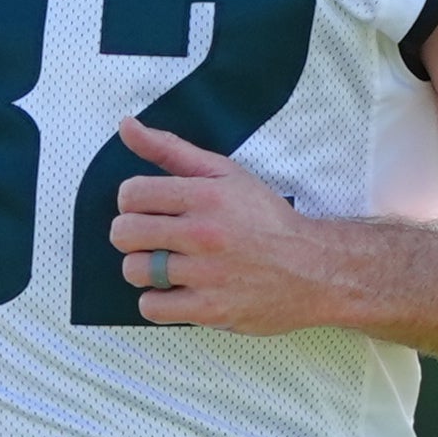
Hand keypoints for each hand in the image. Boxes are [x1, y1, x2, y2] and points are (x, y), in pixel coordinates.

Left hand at [105, 121, 347, 331]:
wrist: (312, 268)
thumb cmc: (265, 219)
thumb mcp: (225, 174)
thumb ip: (172, 150)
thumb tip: (126, 125)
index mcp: (206, 195)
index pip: (131, 194)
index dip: (133, 202)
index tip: (150, 210)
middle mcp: (203, 233)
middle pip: (125, 233)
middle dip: (133, 235)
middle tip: (155, 239)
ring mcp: (206, 275)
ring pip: (134, 271)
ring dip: (144, 270)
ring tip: (167, 267)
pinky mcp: (210, 310)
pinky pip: (151, 308)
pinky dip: (158, 302)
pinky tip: (177, 292)